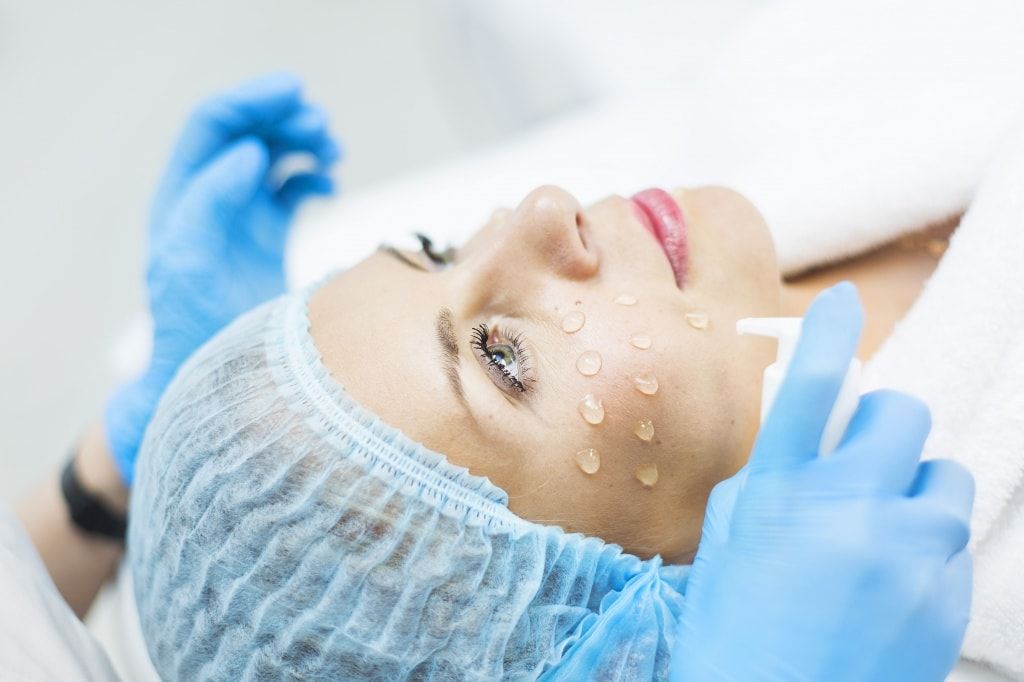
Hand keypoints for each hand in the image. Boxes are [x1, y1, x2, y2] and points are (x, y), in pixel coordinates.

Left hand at [105, 73, 340, 483]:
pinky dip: (310, 177)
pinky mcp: (265, 241)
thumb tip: (248, 155)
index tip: (296, 93)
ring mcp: (238, 220)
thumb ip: (209, 204)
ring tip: (332, 147)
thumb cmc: (192, 330)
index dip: (252, 102)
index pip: (214, 128)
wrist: (206, 382)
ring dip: (300, 142)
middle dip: (283, 118)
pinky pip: (287, 190)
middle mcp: (209, 203)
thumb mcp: (187, 264)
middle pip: (245, 134)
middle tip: (323, 127)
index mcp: (184, 201)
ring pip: (268, 157)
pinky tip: (328, 184)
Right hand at [671, 282, 973, 681]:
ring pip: (942, 478)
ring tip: (876, 534)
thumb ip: (772, 471)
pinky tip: (886, 584)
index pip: (811, 387)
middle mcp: (852, 511)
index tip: (841, 302)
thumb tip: (811, 424)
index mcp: (781, 492)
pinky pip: (952, 540)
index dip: (828, 332)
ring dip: (912, 489)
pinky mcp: (948, 596)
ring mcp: (909, 555)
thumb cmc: (736, 628)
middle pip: (902, 415)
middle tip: (857, 459)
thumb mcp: (732, 536)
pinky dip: (924, 546)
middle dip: (881, 427)